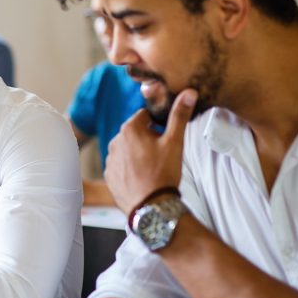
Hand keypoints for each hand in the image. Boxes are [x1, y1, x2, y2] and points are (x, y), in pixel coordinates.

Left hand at [104, 88, 196, 212]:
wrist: (151, 206)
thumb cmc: (163, 172)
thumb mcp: (175, 142)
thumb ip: (180, 115)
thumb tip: (189, 91)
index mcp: (129, 129)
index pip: (144, 116)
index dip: (157, 125)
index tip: (165, 138)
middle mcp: (115, 141)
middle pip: (135, 133)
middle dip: (147, 140)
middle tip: (161, 155)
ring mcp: (110, 160)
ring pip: (127, 149)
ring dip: (138, 154)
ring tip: (152, 169)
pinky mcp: (109, 176)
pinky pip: (121, 165)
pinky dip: (130, 169)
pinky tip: (142, 178)